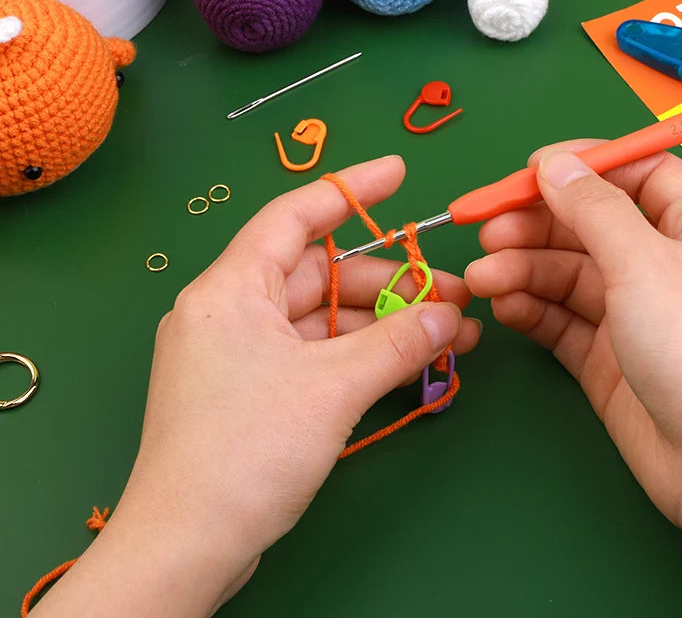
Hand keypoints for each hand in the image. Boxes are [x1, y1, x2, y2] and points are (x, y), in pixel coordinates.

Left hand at [31, 155, 480, 617]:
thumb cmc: (248, 448)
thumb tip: (450, 314)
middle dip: (391, 283)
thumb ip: (396, 342)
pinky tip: (410, 363)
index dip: (349, 189)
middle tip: (454, 297)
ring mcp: (241, 357)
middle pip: (321, 277)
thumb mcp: (331, 387)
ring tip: (451, 336)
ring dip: (384, 327)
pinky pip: (315, 357)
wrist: (188, 548)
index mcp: (232, 289)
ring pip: (324, 322)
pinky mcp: (253, 395)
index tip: (397, 172)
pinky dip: (360, 358)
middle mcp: (232, 313)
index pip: (294, 218)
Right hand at [465, 143, 681, 616]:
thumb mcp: (642, 261)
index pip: (638, 174)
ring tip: (483, 278)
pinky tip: (504, 308)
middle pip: (588, 225)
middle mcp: (659, 263)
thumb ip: (593, 208)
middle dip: (536, 226)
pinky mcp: (603, 353)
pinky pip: (559, 318)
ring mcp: (629, 310)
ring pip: (565, 274)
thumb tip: (553, 163)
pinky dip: (530, 309)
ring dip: (521, 270)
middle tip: (489, 232)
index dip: (586, 165)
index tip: (533, 171)